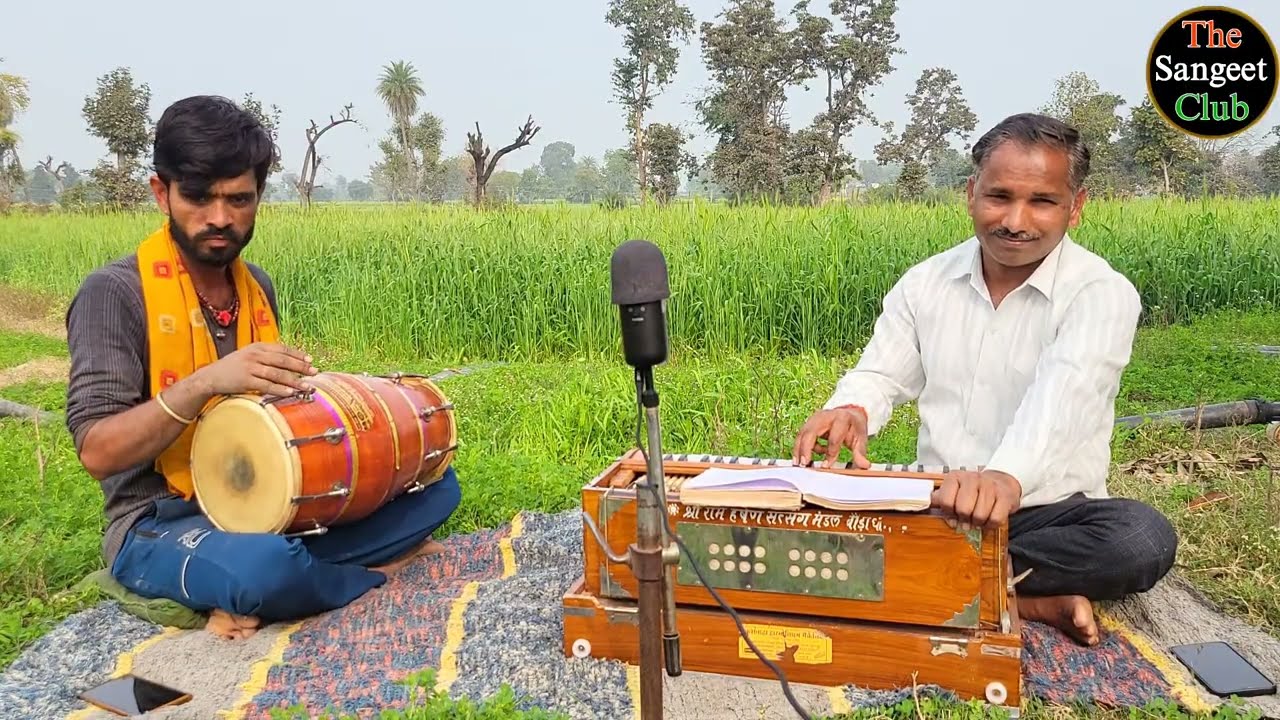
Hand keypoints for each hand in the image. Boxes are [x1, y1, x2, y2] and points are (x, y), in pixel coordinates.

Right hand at [192, 342, 317, 397]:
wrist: (211, 376)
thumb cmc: (233, 367)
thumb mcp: (249, 356)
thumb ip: (266, 357)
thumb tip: (290, 362)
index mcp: (258, 347)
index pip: (282, 349)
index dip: (297, 354)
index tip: (311, 360)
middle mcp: (255, 355)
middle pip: (283, 360)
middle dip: (301, 367)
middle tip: (314, 372)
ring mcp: (250, 367)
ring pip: (277, 373)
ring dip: (294, 380)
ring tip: (307, 386)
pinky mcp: (246, 380)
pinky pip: (267, 385)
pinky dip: (280, 389)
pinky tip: (290, 392)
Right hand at [791, 407, 869, 468]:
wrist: (849, 413)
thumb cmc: (854, 427)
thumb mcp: (860, 438)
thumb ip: (860, 452)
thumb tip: (864, 466)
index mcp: (842, 419)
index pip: (834, 438)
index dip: (830, 453)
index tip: (826, 466)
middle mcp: (826, 416)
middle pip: (811, 432)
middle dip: (806, 448)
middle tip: (804, 463)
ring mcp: (815, 418)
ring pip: (802, 433)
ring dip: (798, 449)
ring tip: (798, 463)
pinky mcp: (808, 422)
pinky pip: (801, 435)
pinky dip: (799, 447)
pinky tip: (807, 456)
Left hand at [931, 470, 1021, 529]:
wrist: (1002, 483)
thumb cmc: (973, 491)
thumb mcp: (954, 490)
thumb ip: (941, 497)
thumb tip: (927, 503)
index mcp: (955, 477)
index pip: (945, 501)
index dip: (948, 513)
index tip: (953, 514)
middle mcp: (972, 478)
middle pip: (963, 509)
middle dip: (964, 519)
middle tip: (967, 518)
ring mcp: (990, 486)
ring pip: (979, 516)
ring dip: (978, 522)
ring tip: (978, 518)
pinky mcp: (1005, 497)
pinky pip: (995, 519)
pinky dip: (991, 525)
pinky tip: (989, 519)